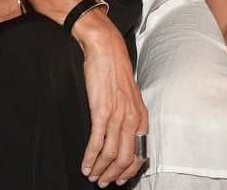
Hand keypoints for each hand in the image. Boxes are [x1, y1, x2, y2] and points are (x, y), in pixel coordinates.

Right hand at [73, 10, 148, 186]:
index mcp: (141, 116)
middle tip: (103, 182)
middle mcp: (132, 119)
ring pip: (110, 154)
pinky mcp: (101, 111)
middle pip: (125, 159)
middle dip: (113, 175)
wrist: (106, 50)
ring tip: (92, 176)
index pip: (139, 154)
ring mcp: (117, 116)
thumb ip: (130, 117)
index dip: (129, 171)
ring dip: (99, 169)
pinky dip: (90, 158)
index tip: (119, 179)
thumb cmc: (116, 71)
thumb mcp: (130, 97)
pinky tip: (85, 165)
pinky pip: (96, 143)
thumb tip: (125, 139)